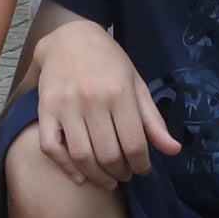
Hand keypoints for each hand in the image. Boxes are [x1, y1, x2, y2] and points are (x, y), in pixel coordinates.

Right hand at [28, 23, 178, 186]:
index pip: (134, 144)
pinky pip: (50, 147)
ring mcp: (65, 106)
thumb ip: (153, 120)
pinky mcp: (44, 110)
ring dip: (97, 176)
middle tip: (125, 174)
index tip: (142, 169)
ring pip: (81, 156)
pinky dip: (65, 167)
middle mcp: (92, 100)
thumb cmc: (109, 62)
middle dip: (121, 173)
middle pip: (108, 154)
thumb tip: (173, 151)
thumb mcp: (136, 84)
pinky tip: (80, 176)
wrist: (70, 37)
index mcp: (119, 93)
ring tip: (108, 180)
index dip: (141, 165)